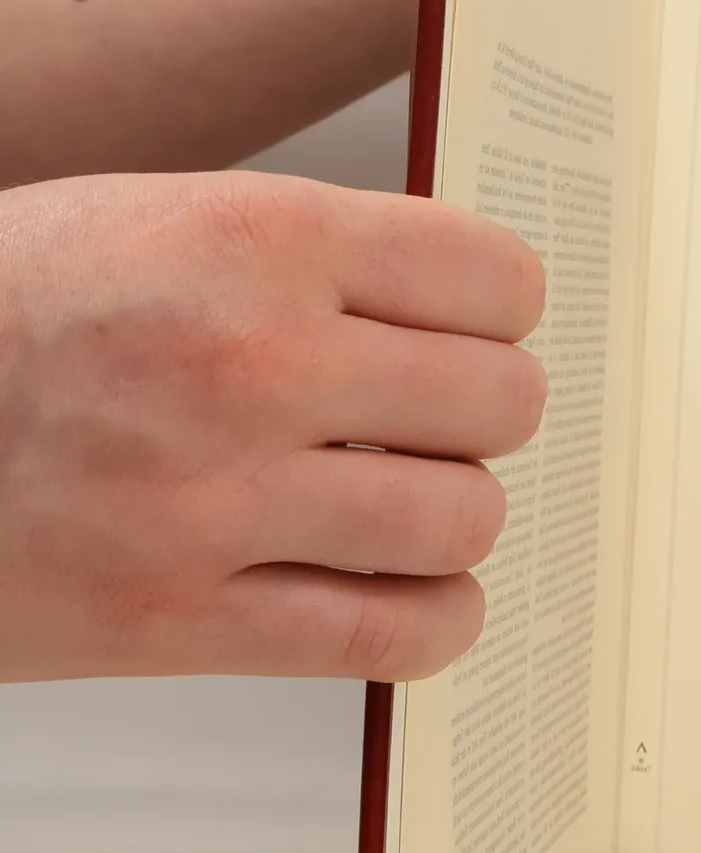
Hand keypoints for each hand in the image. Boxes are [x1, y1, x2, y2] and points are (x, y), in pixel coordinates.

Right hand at [0, 172, 545, 681]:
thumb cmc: (11, 311)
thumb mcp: (163, 218)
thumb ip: (320, 257)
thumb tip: (476, 305)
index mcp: (251, 240)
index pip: (494, 279)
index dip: (501, 309)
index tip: (478, 327)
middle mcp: (246, 363)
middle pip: (498, 401)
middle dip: (483, 411)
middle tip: (438, 416)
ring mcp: (210, 500)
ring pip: (463, 518)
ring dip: (454, 514)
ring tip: (407, 499)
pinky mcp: (172, 618)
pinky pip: (392, 634)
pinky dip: (434, 617)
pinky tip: (413, 587)